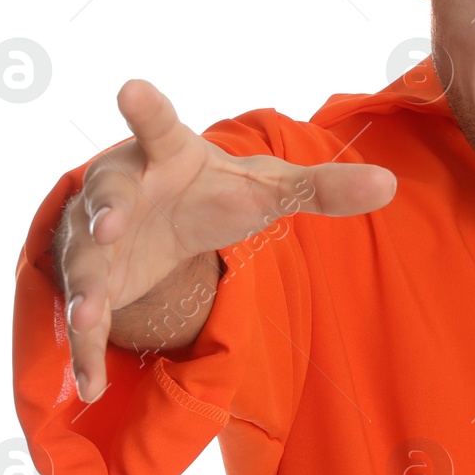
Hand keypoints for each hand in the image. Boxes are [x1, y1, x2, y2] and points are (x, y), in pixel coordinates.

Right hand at [57, 80, 395, 401]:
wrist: (159, 218)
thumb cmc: (213, 189)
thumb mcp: (268, 189)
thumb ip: (322, 187)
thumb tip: (390, 183)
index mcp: (166, 153)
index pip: (159, 126)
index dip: (146, 108)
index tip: (130, 87)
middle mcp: (122, 188)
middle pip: (108, 193)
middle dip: (105, 208)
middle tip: (111, 224)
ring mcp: (97, 237)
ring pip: (84, 259)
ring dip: (86, 287)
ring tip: (90, 314)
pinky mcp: (93, 282)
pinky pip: (84, 318)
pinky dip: (85, 350)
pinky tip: (92, 386)